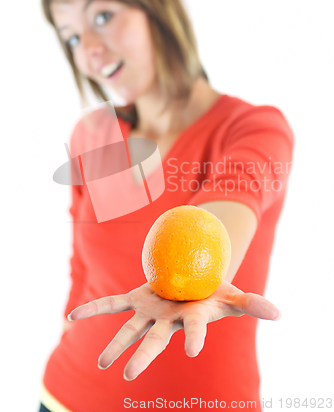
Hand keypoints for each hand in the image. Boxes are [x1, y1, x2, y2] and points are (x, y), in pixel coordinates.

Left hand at [68, 281, 280, 380]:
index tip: (192, 350)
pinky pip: (112, 303)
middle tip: (125, 374)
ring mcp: (149, 312)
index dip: (194, 338)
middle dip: (141, 356)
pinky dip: (93, 308)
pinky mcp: (136, 299)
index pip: (195, 330)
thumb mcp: (233, 295)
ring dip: (114, 344)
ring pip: (129, 329)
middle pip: (153, 340)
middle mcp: (167, 321)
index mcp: (191, 319)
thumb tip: (279, 314)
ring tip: (103, 364)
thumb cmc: (214, 292)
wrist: (192, 282)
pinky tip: (71, 318)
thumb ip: (252, 305)